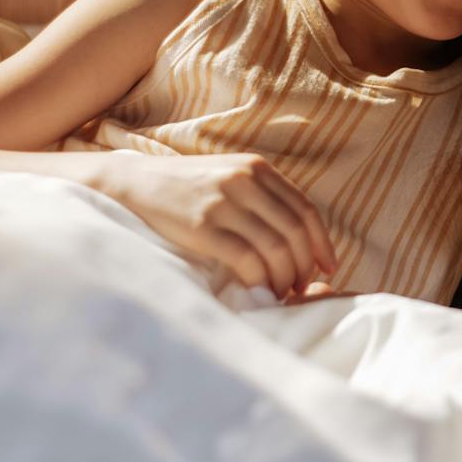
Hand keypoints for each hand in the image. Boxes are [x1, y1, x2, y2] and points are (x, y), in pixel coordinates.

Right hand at [95, 153, 338, 296]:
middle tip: (301, 288)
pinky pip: (246, 259)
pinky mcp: (202, 226)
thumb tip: (299, 238)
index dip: (321, 243)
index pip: (305, 209)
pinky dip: (259, 279)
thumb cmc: (186, 188)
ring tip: (280, 293)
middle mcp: (245, 180)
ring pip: (275, 247)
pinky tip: (257, 289)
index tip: (328, 268)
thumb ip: (262, 197)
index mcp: (257, 168)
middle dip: (304, 266)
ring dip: (284, 277)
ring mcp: (223, 202)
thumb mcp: (230, 178)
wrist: (133, 183)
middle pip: (295, 231)